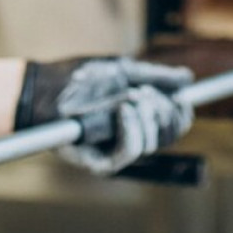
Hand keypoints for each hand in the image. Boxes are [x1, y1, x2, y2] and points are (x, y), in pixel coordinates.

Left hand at [13, 57, 194, 174]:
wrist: (45, 86)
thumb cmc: (77, 77)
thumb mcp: (122, 70)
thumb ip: (154, 76)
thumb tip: (187, 78)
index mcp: (138, 118)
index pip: (172, 126)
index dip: (181, 114)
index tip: (181, 98)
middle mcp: (129, 137)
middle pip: (167, 135)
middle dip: (163, 110)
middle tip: (142, 92)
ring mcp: (114, 151)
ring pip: (150, 143)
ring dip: (146, 115)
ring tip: (127, 97)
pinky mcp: (98, 162)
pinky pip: (127, 153)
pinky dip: (131, 130)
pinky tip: (123, 110)